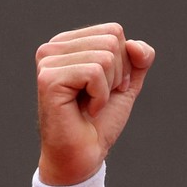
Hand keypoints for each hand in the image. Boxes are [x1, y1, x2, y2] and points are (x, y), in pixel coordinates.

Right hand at [35, 22, 155, 185]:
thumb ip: (139, 58)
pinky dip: (100, 96)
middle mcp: (52, 48)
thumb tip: (134, 44)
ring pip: (105, 56)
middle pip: (112, 41)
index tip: (109, 87)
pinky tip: (87, 110)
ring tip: (91, 104)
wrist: (84, 154)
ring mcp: (47, 62)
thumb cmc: (101, 120)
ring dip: (108, 88)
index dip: (124, 63)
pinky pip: (94, 73)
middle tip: (100, 97)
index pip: (114, 31)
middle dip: (118, 74)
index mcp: (68, 43)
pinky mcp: (48, 79)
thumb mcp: (127, 83)